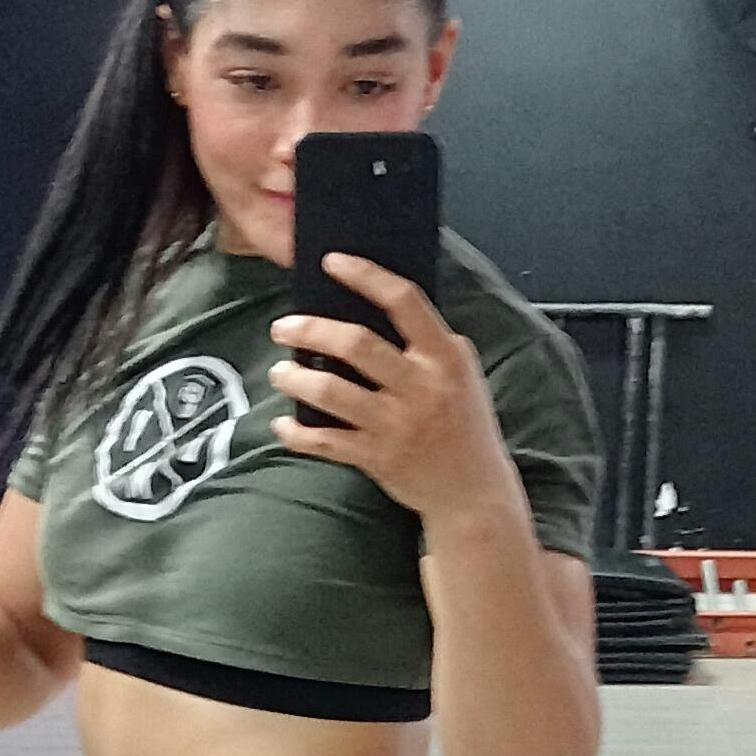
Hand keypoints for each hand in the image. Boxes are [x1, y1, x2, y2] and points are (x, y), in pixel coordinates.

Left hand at [269, 255, 518, 527]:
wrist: (474, 493)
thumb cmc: (465, 425)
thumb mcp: (463, 373)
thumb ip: (430, 343)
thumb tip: (380, 306)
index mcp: (445, 358)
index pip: (404, 301)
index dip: (365, 276)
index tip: (332, 262)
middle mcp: (422, 387)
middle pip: (356, 344)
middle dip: (309, 330)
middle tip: (283, 328)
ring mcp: (398, 424)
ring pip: (331, 391)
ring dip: (295, 379)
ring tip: (280, 372)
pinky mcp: (378, 458)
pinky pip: (326, 441)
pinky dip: (298, 433)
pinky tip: (284, 425)